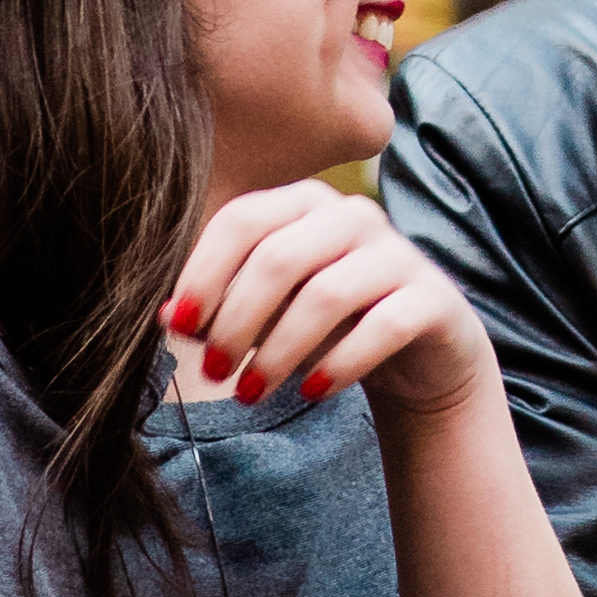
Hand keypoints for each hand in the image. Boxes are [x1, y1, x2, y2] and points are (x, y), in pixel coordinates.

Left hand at [170, 185, 488, 415]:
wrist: (421, 357)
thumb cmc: (330, 326)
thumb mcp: (270, 314)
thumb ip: (222, 306)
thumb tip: (164, 316)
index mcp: (306, 203)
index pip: (242, 221)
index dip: (202, 273)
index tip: (175, 327)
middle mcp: (354, 216)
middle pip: (279, 258)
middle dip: (236, 321)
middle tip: (212, 372)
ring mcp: (399, 254)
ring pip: (326, 295)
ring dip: (279, 351)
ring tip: (251, 393)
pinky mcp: (433, 299)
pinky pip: (382, 326)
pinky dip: (339, 363)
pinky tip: (311, 392)